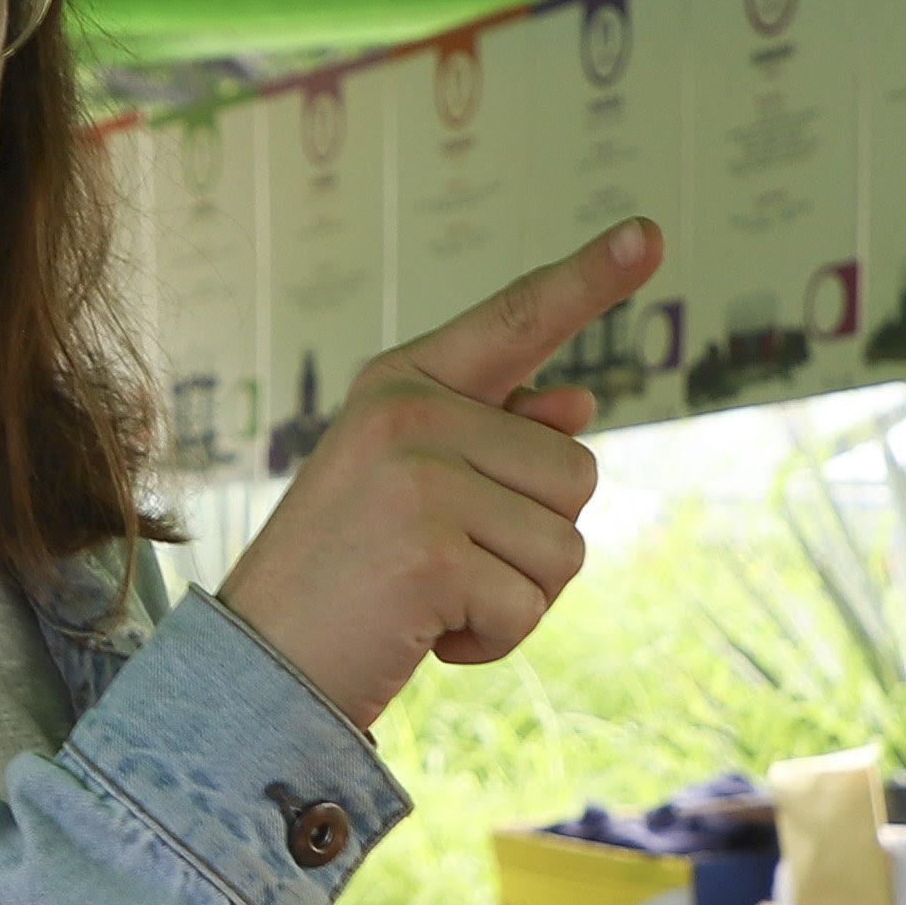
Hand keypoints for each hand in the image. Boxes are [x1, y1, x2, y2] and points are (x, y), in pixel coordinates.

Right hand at [217, 227, 660, 726]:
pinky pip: (529, 608)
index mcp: (402, 383)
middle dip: (533, 542)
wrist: (255, 670)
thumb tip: (581, 398)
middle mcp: (409, 413)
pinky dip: (492, 642)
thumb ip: (492, 438)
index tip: (651, 234)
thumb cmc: (344, 578)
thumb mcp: (410, 486)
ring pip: (565, 547)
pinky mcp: (430, 552)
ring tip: (431, 600)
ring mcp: (418, 478)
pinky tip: (426, 636)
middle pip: (576, 473)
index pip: (516, 321)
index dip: (590, 277)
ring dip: (517, 598)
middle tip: (443, 566)